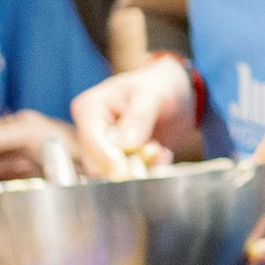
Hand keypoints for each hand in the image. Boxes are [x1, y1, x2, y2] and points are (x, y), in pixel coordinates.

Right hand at [73, 53, 197, 170]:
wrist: (176, 93)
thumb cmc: (160, 85)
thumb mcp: (154, 94)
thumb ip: (140, 116)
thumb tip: (126, 144)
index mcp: (89, 109)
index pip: (92, 142)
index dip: (110, 160)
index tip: (132, 172)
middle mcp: (91, 132)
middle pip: (97, 166)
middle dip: (129, 167)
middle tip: (155, 151)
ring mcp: (105, 150)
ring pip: (114, 177)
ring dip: (142, 169)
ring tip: (160, 149)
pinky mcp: (121, 163)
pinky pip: (131, 180)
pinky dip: (150, 172)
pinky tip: (163, 155)